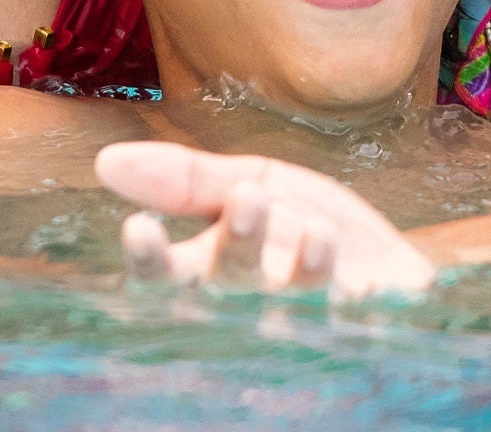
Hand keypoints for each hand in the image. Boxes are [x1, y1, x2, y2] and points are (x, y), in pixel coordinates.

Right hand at [97, 142, 435, 299]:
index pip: (164, 278)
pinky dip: (356, 293)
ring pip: (290, 306)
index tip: (139, 226)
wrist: (385, 261)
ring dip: (301, 268)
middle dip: (236, 245)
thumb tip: (105, 161)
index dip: (149, 260)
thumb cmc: (298, 228)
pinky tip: (364, 277)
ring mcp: (300, 321)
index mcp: (208, 269)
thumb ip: (185, 180)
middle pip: (227, 289)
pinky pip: (351, 317)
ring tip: (318, 231)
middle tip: (247, 196)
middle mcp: (246, 305)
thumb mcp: (250, 183)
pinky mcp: (354, 329)